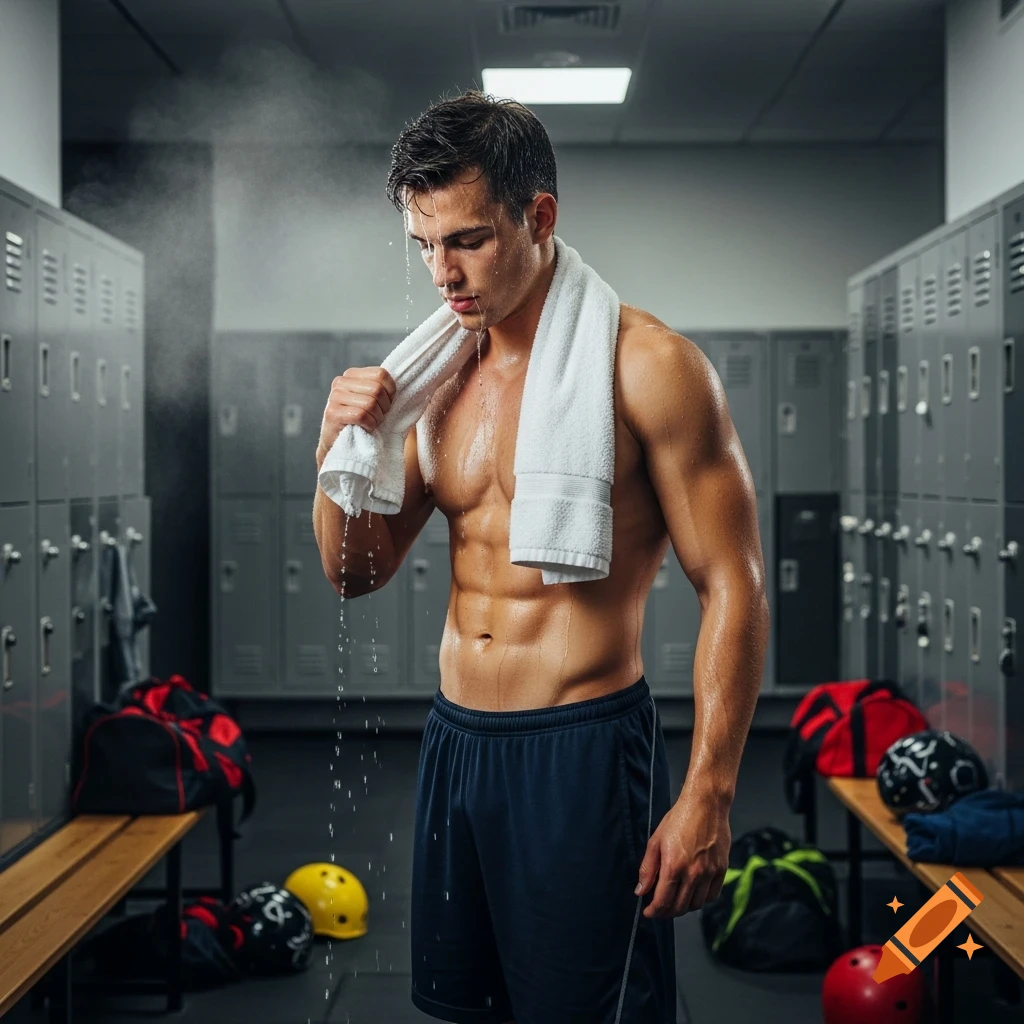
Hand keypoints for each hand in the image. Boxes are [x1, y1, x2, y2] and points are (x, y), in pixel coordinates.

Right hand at [317, 367, 396, 463]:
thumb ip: (381, 387)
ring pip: (370, 403)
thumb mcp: (372, 399)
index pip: (381, 374)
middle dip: (384, 407)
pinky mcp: (333, 413)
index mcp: (352, 374)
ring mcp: (334, 397)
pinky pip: (361, 415)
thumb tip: (404, 381)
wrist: (341, 443)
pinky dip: (369, 424)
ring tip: (372, 422)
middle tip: (379, 416)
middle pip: (377, 389)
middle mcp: (340, 382)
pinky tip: (366, 428)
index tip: (387, 403)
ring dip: (377, 418)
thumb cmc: (363, 421)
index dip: (391, 391)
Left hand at [634, 790, 730, 918]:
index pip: (663, 901)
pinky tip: (693, 894)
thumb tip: (640, 891)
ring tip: (675, 901)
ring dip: (683, 908)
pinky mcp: (722, 869)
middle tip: (659, 909)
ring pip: (696, 905)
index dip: (654, 911)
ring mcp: (709, 873)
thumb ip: (647, 868)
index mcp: (673, 866)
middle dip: (666, 912)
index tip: (649, 912)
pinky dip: (701, 900)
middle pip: (679, 907)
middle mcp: (693, 873)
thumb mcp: (656, 840)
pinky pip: (711, 896)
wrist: (706, 804)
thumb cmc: (679, 818)